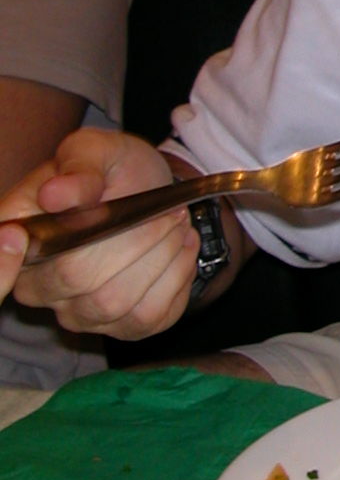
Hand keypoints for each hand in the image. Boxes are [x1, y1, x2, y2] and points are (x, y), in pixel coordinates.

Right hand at [0, 128, 199, 338]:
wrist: (152, 191)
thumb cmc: (114, 171)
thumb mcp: (97, 151)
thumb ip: (79, 168)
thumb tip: (54, 193)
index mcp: (19, 239)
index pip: (5, 267)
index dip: (11, 262)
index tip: (58, 230)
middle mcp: (37, 286)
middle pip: (78, 279)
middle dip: (133, 239)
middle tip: (165, 210)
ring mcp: (78, 313)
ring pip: (115, 303)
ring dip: (160, 258)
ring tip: (176, 224)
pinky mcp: (120, 328)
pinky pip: (149, 317)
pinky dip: (177, 278)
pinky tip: (181, 248)